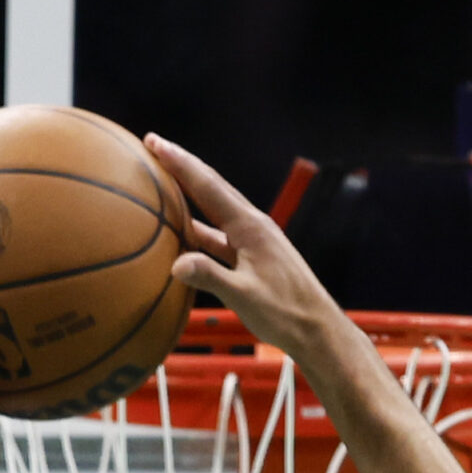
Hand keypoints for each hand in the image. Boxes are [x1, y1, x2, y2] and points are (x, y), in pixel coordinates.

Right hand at [146, 134, 351, 361]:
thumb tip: (176, 264)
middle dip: (182, 168)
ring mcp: (253, 242)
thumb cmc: (286, 314)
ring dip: (188, 199)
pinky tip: (180, 235)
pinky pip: (218, 238)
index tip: (154, 142)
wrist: (318, 331)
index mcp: (250, 227)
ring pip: (214, 213)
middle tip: (153, 147)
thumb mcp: (245, 297)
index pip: (208, 187)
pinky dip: (197, 231)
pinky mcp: (253, 259)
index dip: (180, 163)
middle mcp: (252, 227)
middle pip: (211, 190)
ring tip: (160, 187)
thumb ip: (210, 277)